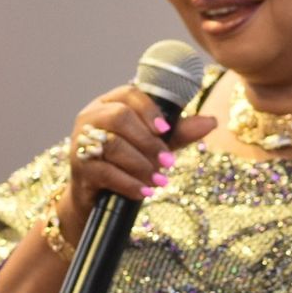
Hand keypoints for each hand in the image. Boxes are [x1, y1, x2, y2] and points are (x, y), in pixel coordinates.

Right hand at [58, 87, 217, 242]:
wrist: (95, 198)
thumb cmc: (125, 163)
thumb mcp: (154, 145)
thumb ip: (178, 132)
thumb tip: (211, 121)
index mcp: (108, 104)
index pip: (129, 94)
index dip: (149, 109)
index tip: (166, 129)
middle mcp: (90, 118)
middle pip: (119, 117)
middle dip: (148, 141)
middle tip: (168, 162)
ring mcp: (81, 143)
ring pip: (113, 145)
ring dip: (141, 164)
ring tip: (159, 180)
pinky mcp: (80, 169)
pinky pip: (106, 172)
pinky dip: (129, 183)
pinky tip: (145, 191)